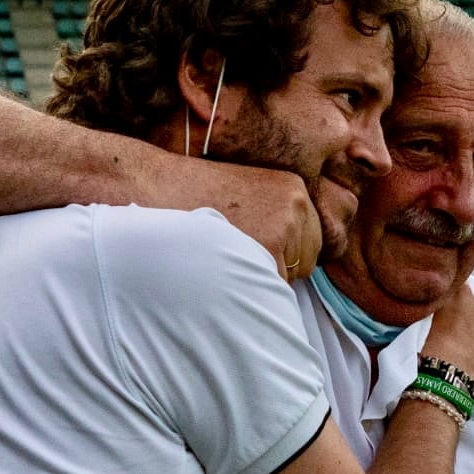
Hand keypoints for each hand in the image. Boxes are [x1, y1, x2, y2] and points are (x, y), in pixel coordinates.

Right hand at [152, 158, 319, 279]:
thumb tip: (294, 261)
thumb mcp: (248, 196)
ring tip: (232, 257)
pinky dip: (253, 286)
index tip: (257, 251)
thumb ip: (276, 218)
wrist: (161, 187)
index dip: (286, 254)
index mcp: (293, 188)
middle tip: (241, 256)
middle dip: (282, 267)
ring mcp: (286, 224)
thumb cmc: (196, 198)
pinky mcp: (270, 245)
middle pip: (308, 259)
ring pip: (293, 275)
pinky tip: (228, 267)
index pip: (311, 239)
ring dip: (266, 276)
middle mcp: (296, 204)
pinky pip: (274, 285)